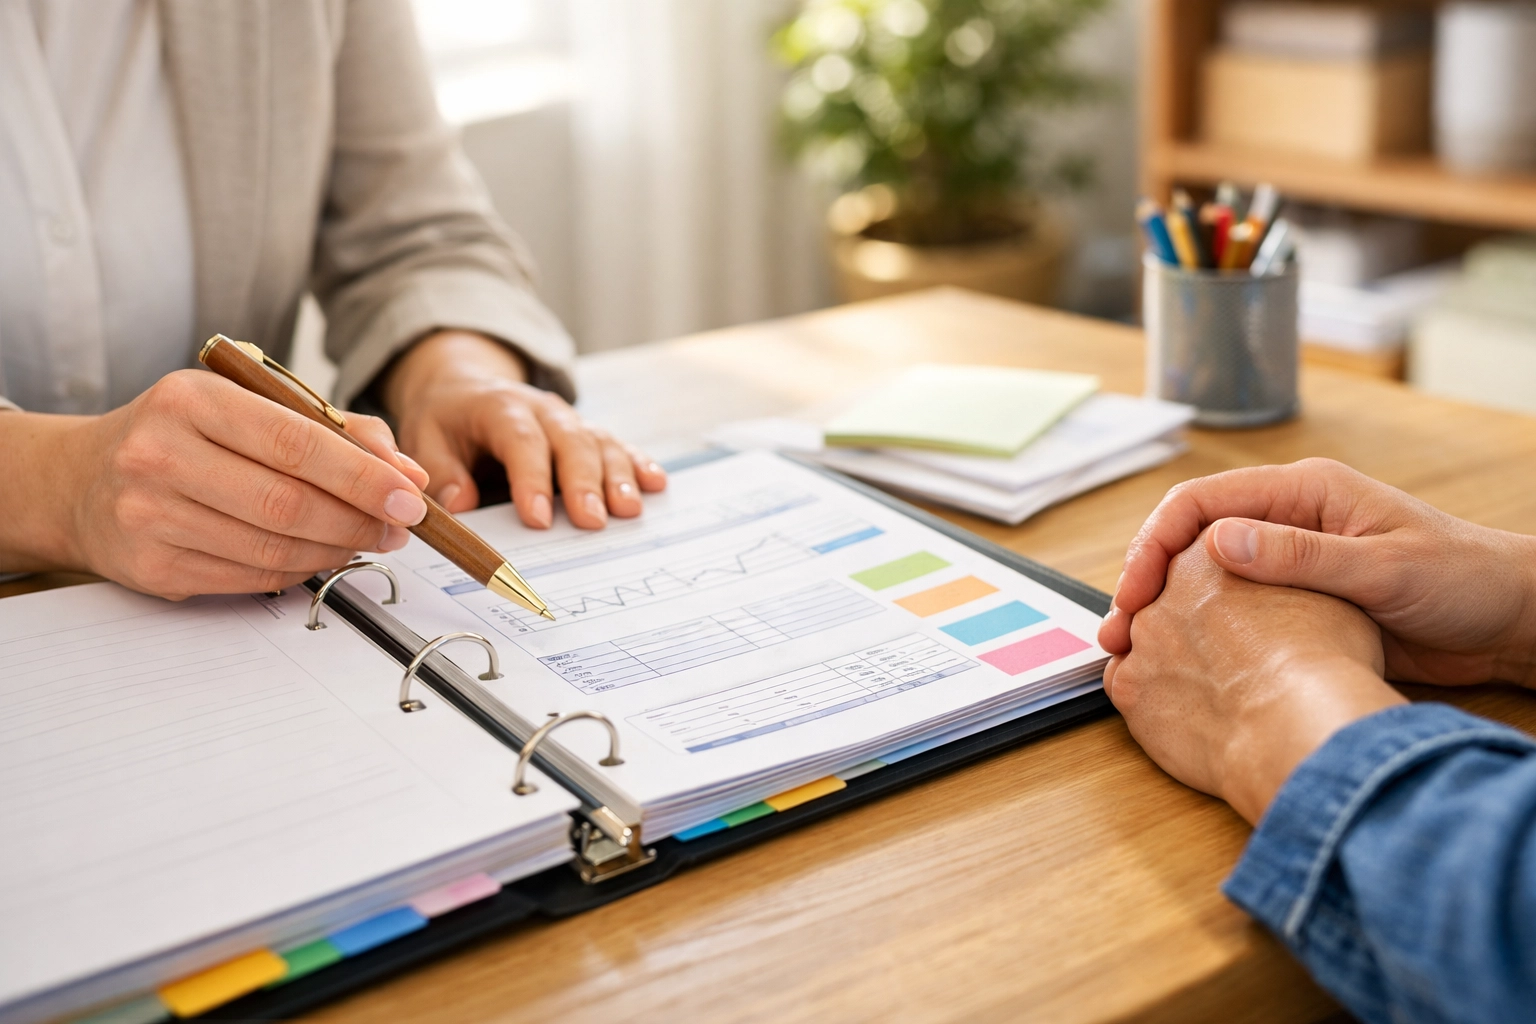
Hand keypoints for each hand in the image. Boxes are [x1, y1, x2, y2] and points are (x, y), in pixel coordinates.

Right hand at [0, 369, 431, 597]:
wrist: (80, 480)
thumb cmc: (180, 436)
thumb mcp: (245, 405)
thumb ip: (332, 429)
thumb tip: (405, 471)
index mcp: (190, 400)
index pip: (296, 441)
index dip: (363, 475)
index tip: (408, 495)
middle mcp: (160, 455)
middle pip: (289, 502)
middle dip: (359, 520)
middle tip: (397, 526)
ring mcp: (149, 515)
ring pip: (274, 548)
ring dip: (336, 549)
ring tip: (364, 539)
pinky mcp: (151, 566)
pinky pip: (250, 578)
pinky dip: (298, 570)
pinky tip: (317, 554)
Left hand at [382, 331, 665, 528]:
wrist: (467, 388)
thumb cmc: (447, 421)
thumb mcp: (426, 438)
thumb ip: (441, 471)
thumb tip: (460, 504)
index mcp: (500, 407)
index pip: (520, 440)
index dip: (531, 478)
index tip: (537, 519)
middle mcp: (544, 410)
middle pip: (571, 442)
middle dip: (584, 482)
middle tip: (593, 522)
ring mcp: (571, 421)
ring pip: (601, 444)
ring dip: (618, 476)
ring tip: (629, 510)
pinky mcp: (588, 434)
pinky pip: (618, 446)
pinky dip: (638, 464)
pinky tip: (656, 484)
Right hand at [1099, 459, 1535, 687]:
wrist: (1511, 621)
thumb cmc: (1464, 580)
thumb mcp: (1383, 567)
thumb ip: (1301, 554)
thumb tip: (1219, 542)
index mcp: (1303, 492)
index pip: (1201, 502)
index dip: (1156, 542)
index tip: (1137, 590)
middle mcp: (1286, 520)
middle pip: (1188, 536)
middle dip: (1145, 576)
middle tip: (1121, 628)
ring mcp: (1288, 561)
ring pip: (1201, 575)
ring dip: (1165, 607)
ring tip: (1135, 649)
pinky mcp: (1296, 602)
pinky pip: (1231, 609)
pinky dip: (1197, 629)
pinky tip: (1180, 660)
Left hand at [1104, 535, 1401, 823]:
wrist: (1298, 723)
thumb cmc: (1325, 660)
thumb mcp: (1326, 594)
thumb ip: (1290, 579)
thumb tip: (1290, 587)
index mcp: (1209, 554)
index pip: (1199, 559)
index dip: (1220, 588)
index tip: (1237, 612)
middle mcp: (1165, 590)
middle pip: (1167, 600)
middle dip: (1190, 624)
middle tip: (1225, 655)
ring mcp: (1141, 639)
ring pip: (1143, 643)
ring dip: (1169, 661)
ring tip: (1212, 689)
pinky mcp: (1128, 689)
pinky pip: (1128, 687)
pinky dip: (1151, 699)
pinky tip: (1186, 713)